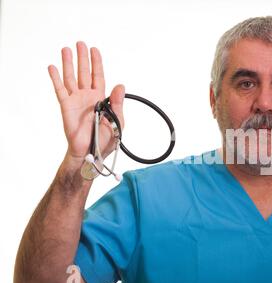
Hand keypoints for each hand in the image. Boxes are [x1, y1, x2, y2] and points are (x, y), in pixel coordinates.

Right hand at [48, 41, 124, 165]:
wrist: (91, 153)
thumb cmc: (105, 140)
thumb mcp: (117, 121)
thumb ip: (118, 103)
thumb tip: (120, 86)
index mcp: (101, 99)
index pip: (98, 76)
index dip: (97, 63)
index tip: (95, 50)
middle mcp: (87, 97)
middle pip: (84, 73)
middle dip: (83, 58)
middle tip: (80, 43)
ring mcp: (76, 100)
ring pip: (71, 78)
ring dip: (69, 64)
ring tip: (66, 49)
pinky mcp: (66, 106)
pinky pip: (60, 90)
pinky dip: (56, 78)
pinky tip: (53, 67)